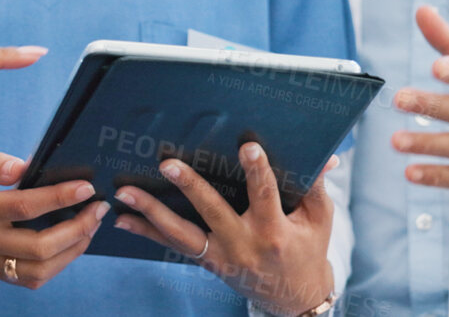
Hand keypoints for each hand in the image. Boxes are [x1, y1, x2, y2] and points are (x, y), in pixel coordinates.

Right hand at [0, 142, 109, 289]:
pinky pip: (28, 277)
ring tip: (90, 227)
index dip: (59, 197)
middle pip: (38, 248)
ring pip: (38, 270)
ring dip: (71, 251)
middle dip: (76, 230)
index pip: (24, 207)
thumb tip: (26, 167)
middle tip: (98, 209)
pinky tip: (70, 242)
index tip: (86, 188)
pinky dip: (55, 264)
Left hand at [114, 146, 336, 313]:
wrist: (294, 300)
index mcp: (274, 230)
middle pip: (213, 212)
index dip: (258, 171)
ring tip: (126, 192)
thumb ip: (316, 186)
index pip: (266, 195)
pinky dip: (146, 233)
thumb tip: (326, 155)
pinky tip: (122, 219)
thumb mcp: (319, 220)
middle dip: (189, 187)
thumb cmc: (308, 250)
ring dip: (151, 212)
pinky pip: (172, 246)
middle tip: (167, 164)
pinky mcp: (207, 263)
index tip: (248, 148)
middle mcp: (243, 244)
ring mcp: (221, 256)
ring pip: (181, 234)